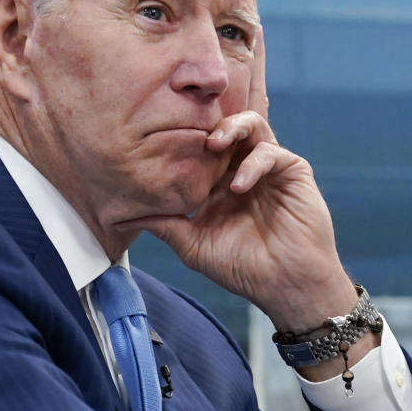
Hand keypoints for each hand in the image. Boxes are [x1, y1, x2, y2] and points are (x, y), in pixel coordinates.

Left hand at [122, 28, 357, 333]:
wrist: (285, 286)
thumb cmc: (242, 268)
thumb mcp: (193, 245)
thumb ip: (162, 225)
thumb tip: (119, 216)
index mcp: (219, 181)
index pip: (199, 147)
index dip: (182, 141)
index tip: (158, 144)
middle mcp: (242, 168)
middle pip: (224, 128)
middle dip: (205, 124)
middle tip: (187, 133)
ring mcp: (268, 167)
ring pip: (251, 125)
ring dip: (231, 128)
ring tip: (214, 143)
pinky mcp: (292, 171)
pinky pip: (270, 151)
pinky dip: (253, 163)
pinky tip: (239, 186)